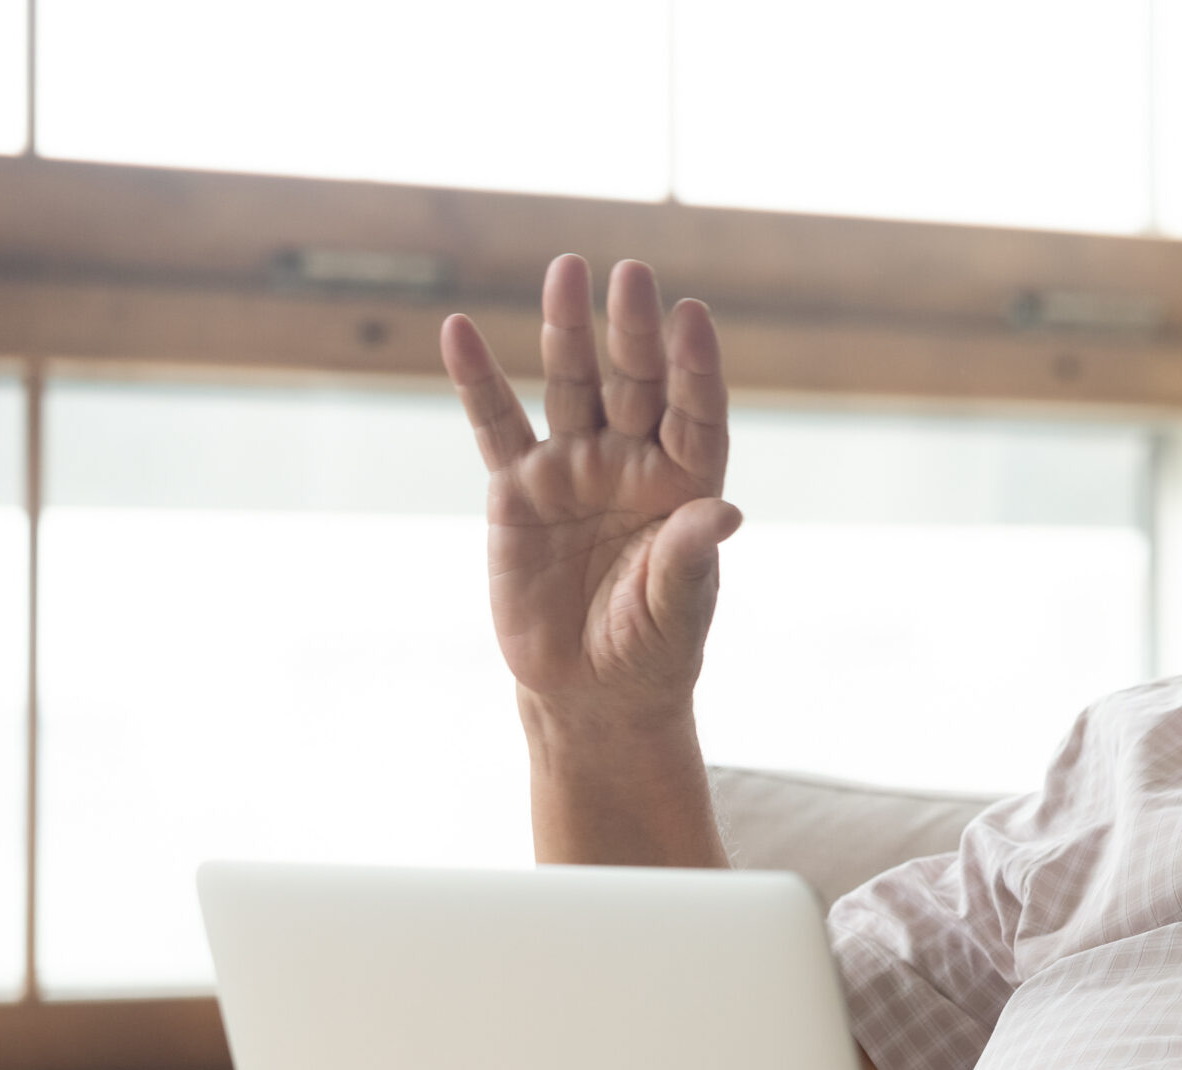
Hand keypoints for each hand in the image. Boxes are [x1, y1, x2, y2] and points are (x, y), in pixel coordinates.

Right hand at [441, 255, 738, 730]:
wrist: (589, 689)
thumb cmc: (652, 648)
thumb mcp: (676, 608)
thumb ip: (691, 556)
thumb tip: (724, 513)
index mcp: (686, 483)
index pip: (697, 412)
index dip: (696, 366)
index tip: (693, 316)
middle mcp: (633, 462)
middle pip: (635, 382)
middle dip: (633, 330)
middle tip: (633, 273)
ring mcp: (574, 467)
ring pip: (571, 385)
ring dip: (566, 330)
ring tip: (567, 269)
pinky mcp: (519, 487)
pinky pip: (496, 424)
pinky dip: (477, 380)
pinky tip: (457, 331)